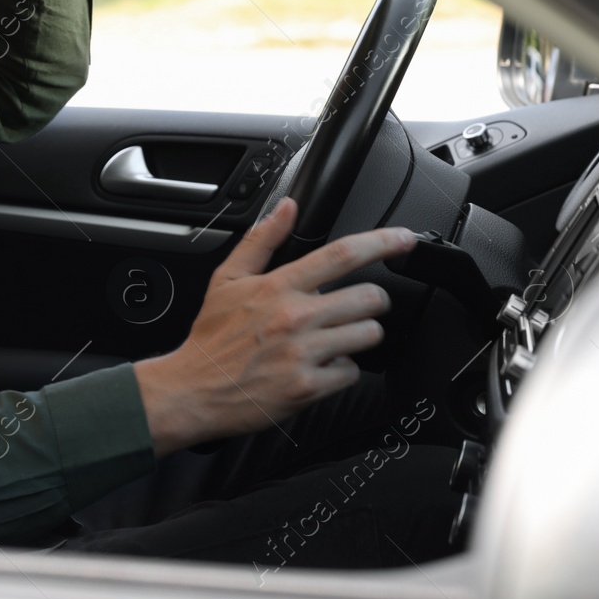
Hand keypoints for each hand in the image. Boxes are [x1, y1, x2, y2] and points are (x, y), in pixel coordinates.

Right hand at [132, 197, 415, 456]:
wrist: (194, 390)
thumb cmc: (212, 338)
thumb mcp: (227, 279)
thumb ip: (262, 240)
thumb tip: (287, 208)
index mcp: (278, 287)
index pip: (342, 255)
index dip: (382, 243)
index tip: (403, 239)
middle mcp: (295, 317)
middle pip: (369, 298)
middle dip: (370, 301)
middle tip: (354, 306)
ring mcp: (304, 354)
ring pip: (368, 335)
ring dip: (359, 335)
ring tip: (336, 337)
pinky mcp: (309, 387)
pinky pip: (351, 373)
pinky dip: (341, 370)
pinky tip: (320, 366)